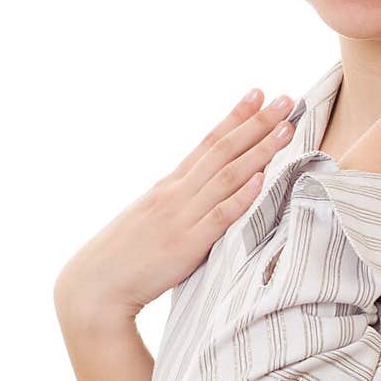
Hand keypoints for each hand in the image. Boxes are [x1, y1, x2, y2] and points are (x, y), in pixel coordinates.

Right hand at [53, 91, 297, 323]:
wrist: (94, 287)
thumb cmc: (123, 258)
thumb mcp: (149, 220)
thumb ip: (177, 206)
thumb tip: (204, 198)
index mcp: (168, 186)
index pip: (207, 143)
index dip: (234, 117)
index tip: (258, 93)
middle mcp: (176, 194)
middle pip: (223, 150)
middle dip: (257, 123)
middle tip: (286, 99)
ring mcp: (181, 217)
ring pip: (227, 176)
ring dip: (259, 150)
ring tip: (286, 129)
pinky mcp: (185, 246)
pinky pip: (218, 217)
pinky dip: (241, 197)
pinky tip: (261, 179)